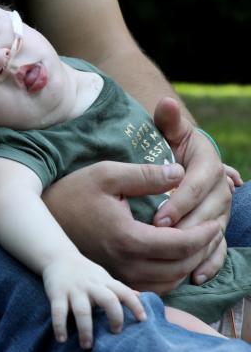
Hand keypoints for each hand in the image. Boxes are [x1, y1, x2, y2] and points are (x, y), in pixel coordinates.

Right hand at [43, 254, 145, 348]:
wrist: (57, 256)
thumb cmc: (85, 272)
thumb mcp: (102, 276)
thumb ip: (118, 288)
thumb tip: (140, 296)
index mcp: (104, 282)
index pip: (124, 292)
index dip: (135, 305)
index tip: (142, 320)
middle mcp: (91, 285)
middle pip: (107, 300)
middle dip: (115, 317)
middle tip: (115, 332)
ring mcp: (73, 290)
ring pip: (82, 310)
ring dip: (85, 329)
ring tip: (87, 345)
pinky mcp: (56, 293)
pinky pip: (58, 311)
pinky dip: (59, 326)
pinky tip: (61, 339)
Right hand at [44, 160, 222, 292]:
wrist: (44, 215)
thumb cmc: (74, 191)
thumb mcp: (107, 173)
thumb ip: (144, 175)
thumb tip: (179, 173)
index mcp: (127, 237)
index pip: (180, 244)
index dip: (203, 235)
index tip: (214, 222)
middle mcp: (125, 262)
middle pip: (180, 267)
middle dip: (201, 251)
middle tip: (210, 233)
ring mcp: (119, 273)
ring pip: (169, 281)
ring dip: (188, 265)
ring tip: (195, 245)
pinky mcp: (115, 277)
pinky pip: (154, 286)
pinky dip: (171, 275)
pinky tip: (173, 257)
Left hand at [150, 97, 231, 284]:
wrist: (174, 156)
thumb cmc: (165, 143)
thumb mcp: (166, 131)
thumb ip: (167, 120)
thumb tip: (167, 103)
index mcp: (209, 163)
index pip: (197, 184)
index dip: (180, 200)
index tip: (159, 215)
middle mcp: (221, 186)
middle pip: (209, 211)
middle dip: (186, 226)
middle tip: (161, 238)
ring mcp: (220, 208)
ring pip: (214, 231)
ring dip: (197, 248)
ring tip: (176, 261)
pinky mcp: (215, 225)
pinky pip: (217, 248)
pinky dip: (209, 262)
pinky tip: (195, 276)